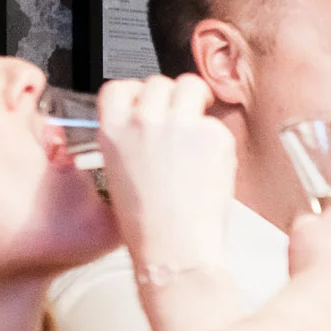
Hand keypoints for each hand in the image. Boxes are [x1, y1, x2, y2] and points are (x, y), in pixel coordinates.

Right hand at [96, 74, 237, 271]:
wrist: (174, 248)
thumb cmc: (148, 223)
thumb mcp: (120, 172)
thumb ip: (131, 138)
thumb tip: (150, 121)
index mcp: (114, 130)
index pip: (119, 87)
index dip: (136, 93)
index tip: (146, 102)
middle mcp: (144, 120)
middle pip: (158, 82)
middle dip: (170, 97)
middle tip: (180, 119)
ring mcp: (180, 124)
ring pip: (191, 85)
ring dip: (196, 98)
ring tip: (199, 126)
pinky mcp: (213, 135)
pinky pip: (215, 122)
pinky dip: (216, 138)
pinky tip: (209, 164)